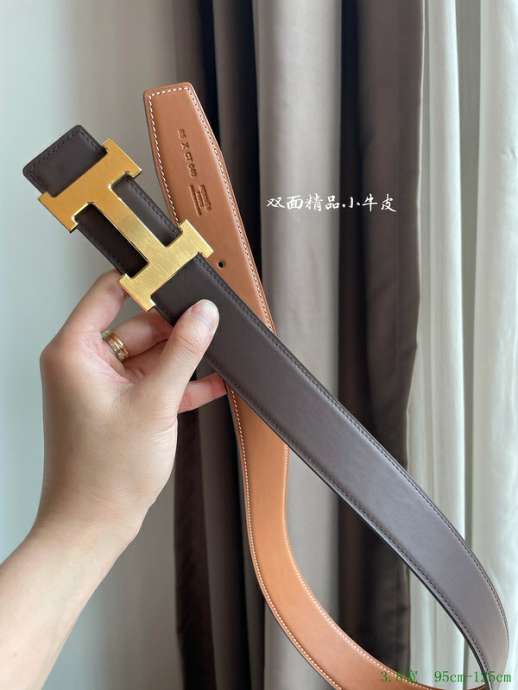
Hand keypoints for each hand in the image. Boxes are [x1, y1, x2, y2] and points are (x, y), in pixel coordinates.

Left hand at [37, 270, 224, 543]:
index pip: (108, 293)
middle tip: (210, 326)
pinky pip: (150, 382)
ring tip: (216, 359)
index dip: (144, 280)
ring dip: (181, 360)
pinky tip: (210, 385)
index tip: (178, 274)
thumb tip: (203, 314)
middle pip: (136, 325)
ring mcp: (101, 386)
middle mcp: (83, 364)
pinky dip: (177, 383)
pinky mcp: (117, 407)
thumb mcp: (154, 404)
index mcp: (74, 352)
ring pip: (148, 355)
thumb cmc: (104, 475)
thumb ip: (183, 353)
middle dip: (175, 329)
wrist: (93, 527)